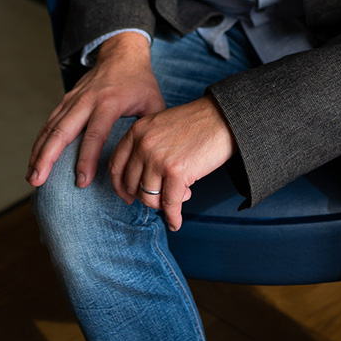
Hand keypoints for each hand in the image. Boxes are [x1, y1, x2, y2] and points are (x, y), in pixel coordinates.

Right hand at [27, 31, 164, 188]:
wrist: (122, 54)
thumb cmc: (140, 82)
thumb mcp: (154, 102)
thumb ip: (151, 129)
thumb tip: (150, 160)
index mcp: (110, 102)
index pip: (95, 134)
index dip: (86, 159)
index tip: (81, 181)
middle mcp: (87, 100)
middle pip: (62, 131)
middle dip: (48, 158)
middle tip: (38, 181)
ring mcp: (73, 99)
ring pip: (51, 128)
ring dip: (39, 152)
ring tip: (32, 177)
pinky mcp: (66, 100)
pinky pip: (49, 123)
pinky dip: (40, 142)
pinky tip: (34, 160)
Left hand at [109, 96, 236, 230]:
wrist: (223, 118)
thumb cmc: (196, 123)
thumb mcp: (161, 126)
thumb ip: (146, 147)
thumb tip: (142, 185)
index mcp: (137, 131)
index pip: (116, 166)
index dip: (120, 186)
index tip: (127, 196)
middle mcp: (143, 144)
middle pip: (132, 185)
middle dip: (146, 197)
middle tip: (161, 198)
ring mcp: (158, 159)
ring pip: (149, 198)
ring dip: (162, 205)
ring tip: (179, 198)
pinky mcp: (177, 172)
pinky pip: (169, 205)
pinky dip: (173, 218)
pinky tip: (176, 222)